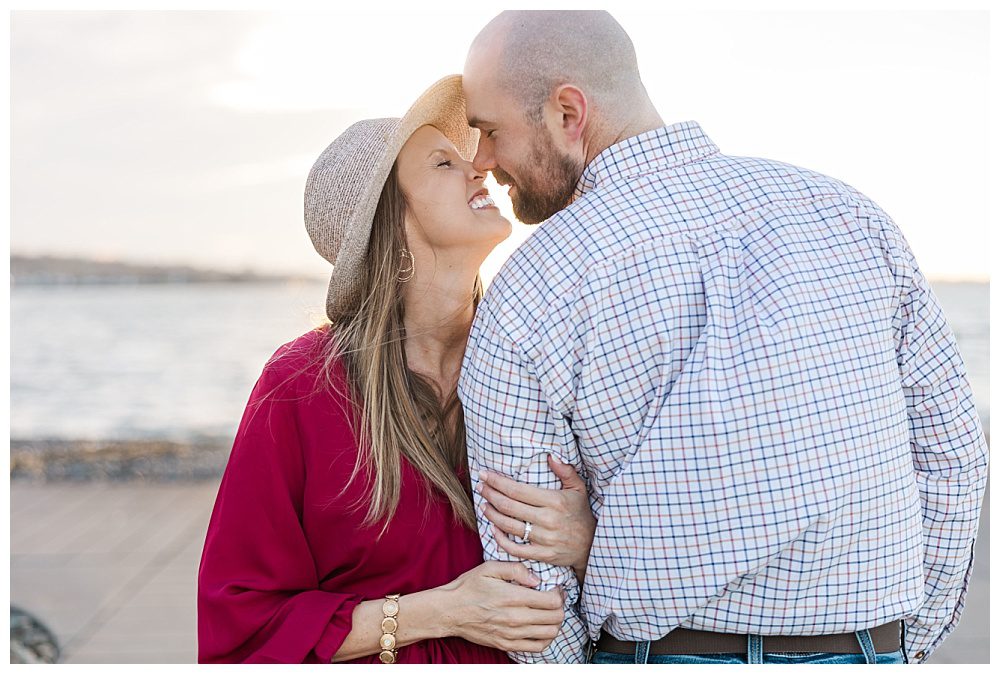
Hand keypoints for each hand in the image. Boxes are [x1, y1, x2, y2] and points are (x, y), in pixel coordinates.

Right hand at [440, 560, 564, 652]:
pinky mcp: (507, 645)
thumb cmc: (469, 587)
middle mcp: (515, 618)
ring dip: (555, 622)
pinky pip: (537, 647)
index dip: (559, 593)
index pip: (552, 601)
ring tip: (548, 613)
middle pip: (555, 618)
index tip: (554, 588)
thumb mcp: (489, 568)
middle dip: (560, 607)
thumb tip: (536, 579)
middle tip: (554, 599)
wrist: (449, 611)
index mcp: (513, 597)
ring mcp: (512, 635)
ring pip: (550, 633)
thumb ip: (516, 569)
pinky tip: (540, 627)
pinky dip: (545, 638)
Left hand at [478, 455, 595, 579]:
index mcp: (554, 501)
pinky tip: (493, 529)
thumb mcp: (579, 489)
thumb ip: (566, 471)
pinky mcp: (542, 555)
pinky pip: (515, 549)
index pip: (518, 490)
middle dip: (490, 495)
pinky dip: (500, 539)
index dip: (497, 482)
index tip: (485, 475)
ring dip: (492, 515)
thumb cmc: (581, 513)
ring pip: (509, 527)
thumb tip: (551, 455)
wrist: (592, 545)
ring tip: (484, 505)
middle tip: (480, 487)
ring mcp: (544, 539)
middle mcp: (548, 520)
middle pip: (509, 506)